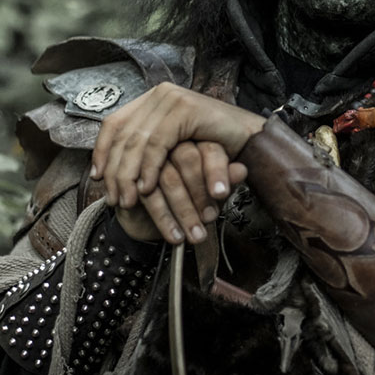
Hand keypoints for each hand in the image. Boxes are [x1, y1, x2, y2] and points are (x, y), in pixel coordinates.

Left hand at [93, 83, 265, 233]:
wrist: (249, 139)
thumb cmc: (212, 146)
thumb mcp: (173, 148)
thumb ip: (145, 151)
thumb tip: (104, 167)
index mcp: (153, 98)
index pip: (115, 122)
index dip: (102, 150)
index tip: (98, 177)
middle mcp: (159, 93)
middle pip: (124, 134)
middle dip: (115, 170)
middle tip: (114, 199)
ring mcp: (172, 98)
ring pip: (138, 141)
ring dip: (130, 175)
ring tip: (129, 201)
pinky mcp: (185, 109)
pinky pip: (158, 143)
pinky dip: (150, 168)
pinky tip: (148, 188)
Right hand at [114, 141, 248, 243]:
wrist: (157, 223)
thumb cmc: (191, 202)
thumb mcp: (214, 193)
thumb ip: (226, 180)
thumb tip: (241, 170)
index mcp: (196, 139)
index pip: (209, 147)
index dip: (217, 171)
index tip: (221, 193)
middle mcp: (172, 143)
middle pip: (187, 159)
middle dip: (199, 194)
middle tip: (208, 219)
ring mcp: (149, 158)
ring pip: (168, 178)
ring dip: (183, 210)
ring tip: (194, 234)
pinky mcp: (132, 177)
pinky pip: (147, 194)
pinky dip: (162, 217)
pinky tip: (173, 233)